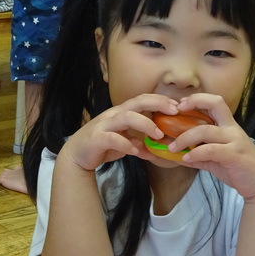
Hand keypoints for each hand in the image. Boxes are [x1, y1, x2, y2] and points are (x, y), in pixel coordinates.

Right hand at [59, 94, 179, 171]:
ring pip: (126, 117)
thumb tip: (157, 150)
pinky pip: (113, 138)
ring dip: (145, 124)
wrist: (76, 155)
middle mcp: (113, 115)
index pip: (143, 100)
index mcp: (121, 113)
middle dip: (157, 104)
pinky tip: (136, 151)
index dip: (160, 100)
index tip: (177, 106)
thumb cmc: (102, 146)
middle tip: (174, 111)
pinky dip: (126, 144)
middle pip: (137, 102)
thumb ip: (139, 144)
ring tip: (158, 135)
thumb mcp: (124, 144)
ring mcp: (104, 125)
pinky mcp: (96, 138)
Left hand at [174, 94, 254, 200]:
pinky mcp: (235, 155)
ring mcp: (234, 140)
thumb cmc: (238, 168)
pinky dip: (195, 153)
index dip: (197, 99)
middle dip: (194, 102)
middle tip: (174, 113)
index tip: (180, 105)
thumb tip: (177, 155)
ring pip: (206, 130)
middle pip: (215, 103)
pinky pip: (211, 150)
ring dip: (185, 138)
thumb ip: (198, 154)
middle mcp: (232, 129)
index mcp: (228, 126)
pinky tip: (185, 159)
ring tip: (171, 148)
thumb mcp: (215, 159)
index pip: (215, 102)